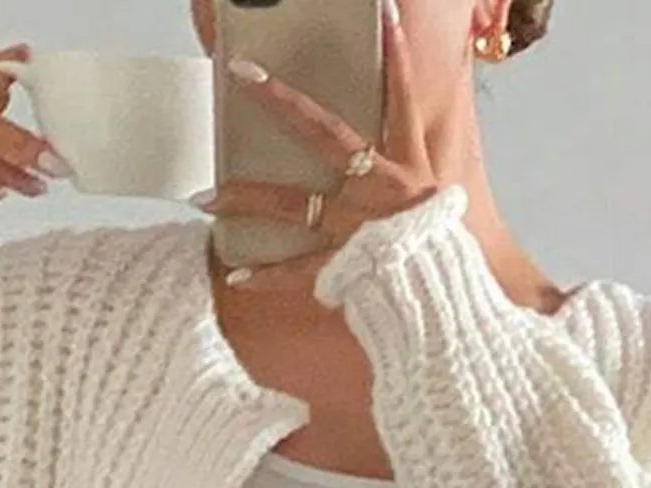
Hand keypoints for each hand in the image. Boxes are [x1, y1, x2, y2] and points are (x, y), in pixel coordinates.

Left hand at [196, 4, 464, 293]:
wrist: (443, 296)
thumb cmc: (446, 258)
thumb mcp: (441, 208)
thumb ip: (417, 183)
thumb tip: (409, 174)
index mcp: (406, 170)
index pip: (402, 100)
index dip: (396, 56)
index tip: (383, 13)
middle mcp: (374, 189)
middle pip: (323, 134)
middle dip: (283, 103)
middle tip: (245, 76)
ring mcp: (352, 226)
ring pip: (292, 204)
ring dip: (246, 199)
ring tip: (204, 199)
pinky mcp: (341, 266)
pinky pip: (296, 271)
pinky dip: (267, 278)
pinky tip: (236, 277)